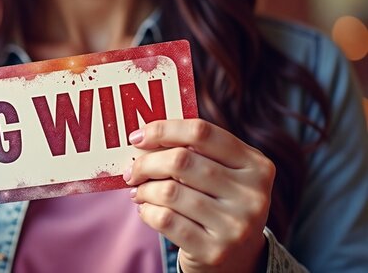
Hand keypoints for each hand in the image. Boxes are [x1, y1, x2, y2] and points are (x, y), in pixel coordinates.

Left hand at [124, 119, 274, 272]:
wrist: (237, 259)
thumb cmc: (219, 204)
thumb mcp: (223, 174)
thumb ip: (194, 152)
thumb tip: (144, 138)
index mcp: (256, 165)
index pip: (201, 132)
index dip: (163, 130)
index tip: (138, 137)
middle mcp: (252, 194)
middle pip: (180, 160)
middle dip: (146, 163)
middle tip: (132, 171)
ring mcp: (235, 225)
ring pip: (169, 191)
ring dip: (144, 190)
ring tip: (139, 193)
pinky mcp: (214, 250)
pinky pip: (165, 220)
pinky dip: (147, 212)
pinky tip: (147, 210)